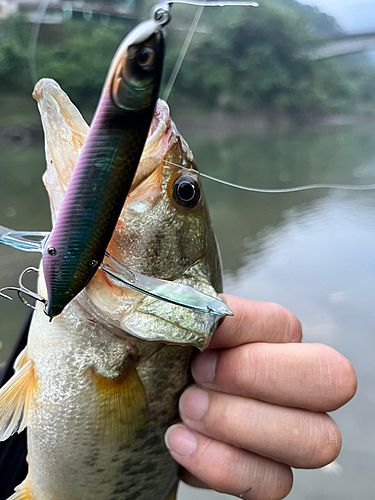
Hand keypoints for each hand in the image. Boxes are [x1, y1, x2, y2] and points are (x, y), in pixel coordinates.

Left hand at [165, 295, 356, 499]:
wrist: (141, 400)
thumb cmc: (155, 353)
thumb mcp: (159, 319)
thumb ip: (182, 307)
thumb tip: (195, 311)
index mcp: (272, 336)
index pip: (283, 325)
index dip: (240, 328)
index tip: (195, 339)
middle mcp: (294, 383)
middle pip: (331, 380)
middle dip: (261, 377)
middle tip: (198, 376)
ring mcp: (288, 433)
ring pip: (316, 439)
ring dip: (242, 425)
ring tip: (185, 409)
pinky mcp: (266, 475)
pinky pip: (275, 484)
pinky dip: (225, 466)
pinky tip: (180, 442)